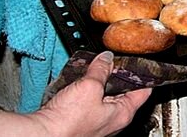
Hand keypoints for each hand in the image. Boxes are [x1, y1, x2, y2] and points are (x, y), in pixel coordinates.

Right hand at [30, 51, 151, 136]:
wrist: (42, 136)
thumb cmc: (68, 122)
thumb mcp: (89, 86)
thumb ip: (101, 69)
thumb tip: (107, 58)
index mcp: (124, 114)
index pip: (144, 90)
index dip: (144, 74)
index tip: (142, 61)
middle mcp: (113, 121)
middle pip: (124, 91)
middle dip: (117, 75)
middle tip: (112, 60)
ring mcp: (98, 122)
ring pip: (105, 96)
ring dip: (100, 82)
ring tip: (95, 68)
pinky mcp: (82, 122)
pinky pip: (90, 102)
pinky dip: (86, 91)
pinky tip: (79, 82)